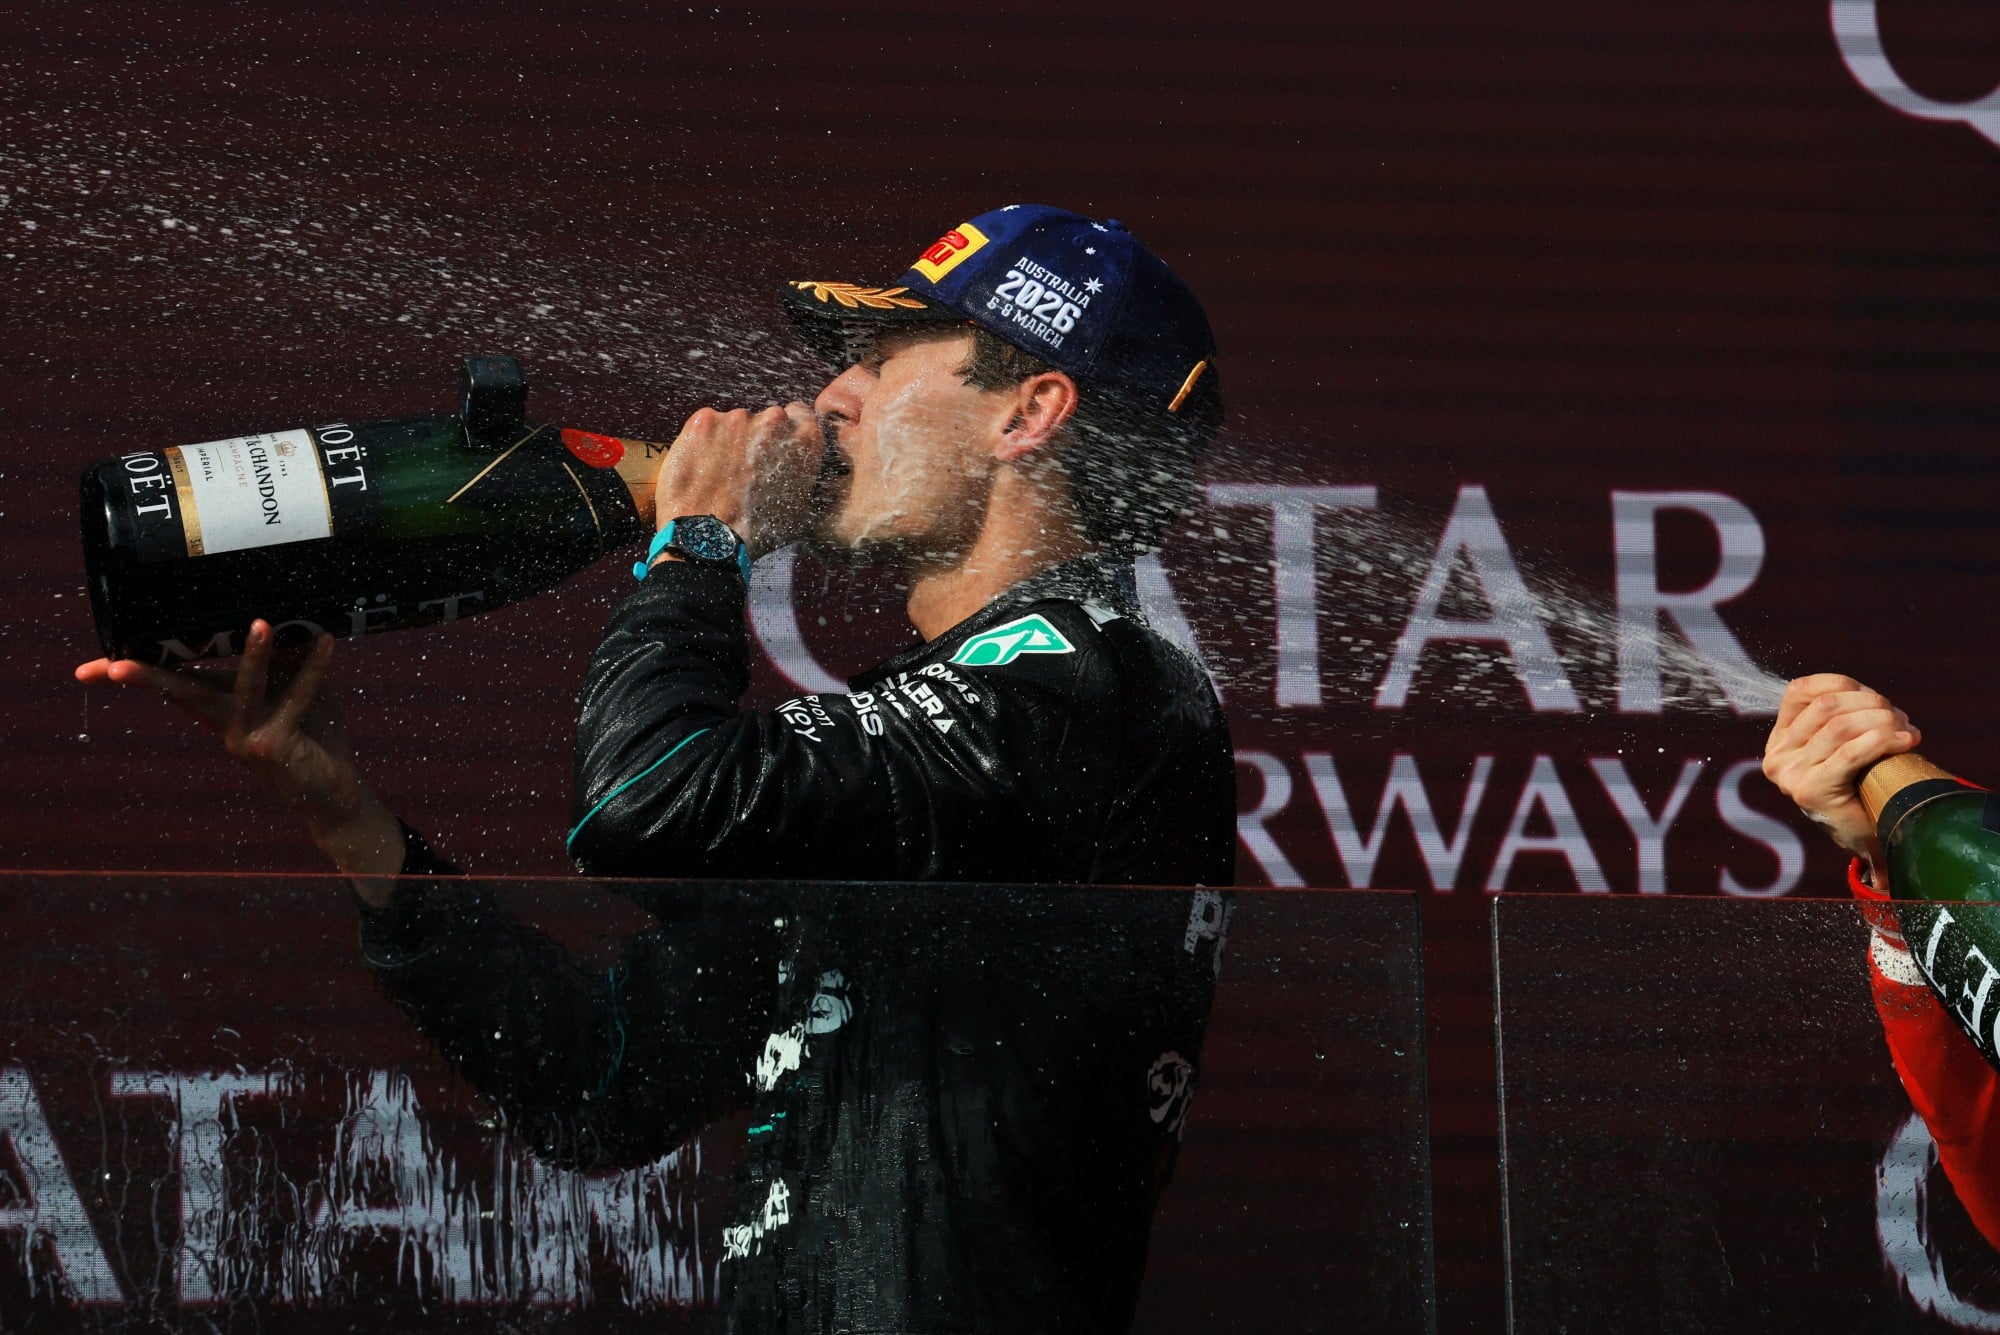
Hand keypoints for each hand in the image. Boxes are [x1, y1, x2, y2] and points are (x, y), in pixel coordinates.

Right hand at [75, 621, 403, 889]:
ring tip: (260, 623)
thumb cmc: (311, 733)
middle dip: (149, 677)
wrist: (333, 790)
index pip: (172, 685)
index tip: (87, 671)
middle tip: (116, 666)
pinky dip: (313, 668)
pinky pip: (294, 698)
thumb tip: (285, 612)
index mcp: (218, 710)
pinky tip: (324, 641)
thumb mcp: (295, 690)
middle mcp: (224, 725)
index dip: (133, 675)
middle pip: (182, 693)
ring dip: (253, 655)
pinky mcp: (275, 745)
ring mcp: (246, 738)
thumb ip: (287, 657)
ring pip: (243, 690)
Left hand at [652, 402, 823, 558]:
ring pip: (735, 423)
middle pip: (766, 419)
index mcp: (806, 439)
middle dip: (758, 438)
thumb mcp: (800, 507)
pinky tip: (700, 467)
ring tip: (718, 474)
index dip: (786, 432)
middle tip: (745, 468)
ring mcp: (738, 418)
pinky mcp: (705, 420)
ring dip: (729, 440)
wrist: (710, 538)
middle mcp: (775, 421)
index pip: (800, 414)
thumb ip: (804, 473)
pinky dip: (702, 441)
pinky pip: (706, 425)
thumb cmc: (756, 531)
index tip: (775, 447)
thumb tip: (799, 468)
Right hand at [1762, 673, 1921, 878]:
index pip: (1801, 691)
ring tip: (1905, 731)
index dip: (1843, 685)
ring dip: (1882, 722)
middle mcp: (1777, 755)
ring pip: (1840, 727)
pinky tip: (1906, 742)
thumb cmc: (1860, 785)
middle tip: (1899, 717)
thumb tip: (1868, 695)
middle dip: (1870, 703)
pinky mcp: (1810, 790)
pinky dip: (1883, 740)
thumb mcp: (1840, 746)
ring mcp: (1790, 774)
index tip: (1875, 698)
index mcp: (1780, 739)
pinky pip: (1851, 752)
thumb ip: (1840, 719)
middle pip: (1825, 706)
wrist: (1866, 837)